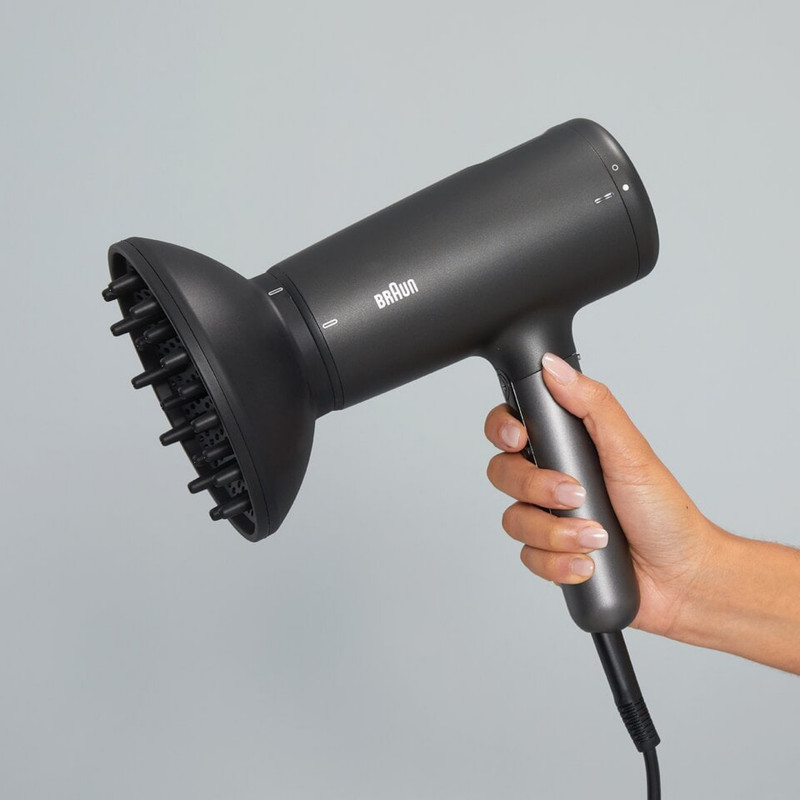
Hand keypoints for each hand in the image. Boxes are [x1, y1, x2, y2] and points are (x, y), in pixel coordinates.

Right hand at [485, 353, 720, 637]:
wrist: (681, 578)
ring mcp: (548, 519)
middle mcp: (550, 480)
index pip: (510, 427)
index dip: (503, 430)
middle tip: (576, 494)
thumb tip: (554, 367)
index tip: (520, 438)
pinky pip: (528, 558)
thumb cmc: (664, 511)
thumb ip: (592, 405)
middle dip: (536, 488)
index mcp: (566, 448)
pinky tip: (588, 562)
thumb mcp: (630, 450)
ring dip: (555, 532)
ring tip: (595, 537)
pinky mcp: (550, 556)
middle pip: (502, 473)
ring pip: (513, 520)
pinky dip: (558, 563)